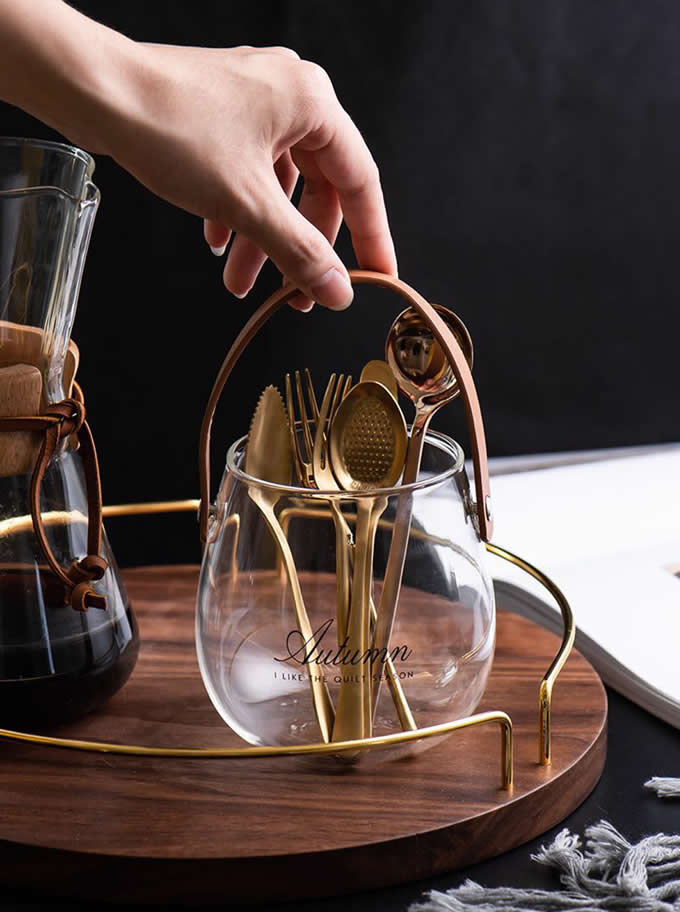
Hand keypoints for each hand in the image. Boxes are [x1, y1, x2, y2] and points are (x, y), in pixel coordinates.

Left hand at [102, 43, 396, 310]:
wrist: (97, 92)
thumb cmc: (171, 129)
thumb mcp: (248, 204)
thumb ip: (300, 251)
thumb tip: (338, 290)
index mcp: (313, 103)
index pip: (361, 183)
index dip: (371, 237)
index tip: (377, 277)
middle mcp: (291, 94)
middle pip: (317, 188)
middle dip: (299, 248)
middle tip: (294, 296)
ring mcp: (255, 100)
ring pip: (277, 185)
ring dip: (263, 237)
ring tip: (240, 282)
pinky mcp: (223, 111)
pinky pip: (248, 170)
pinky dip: (239, 210)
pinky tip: (217, 240)